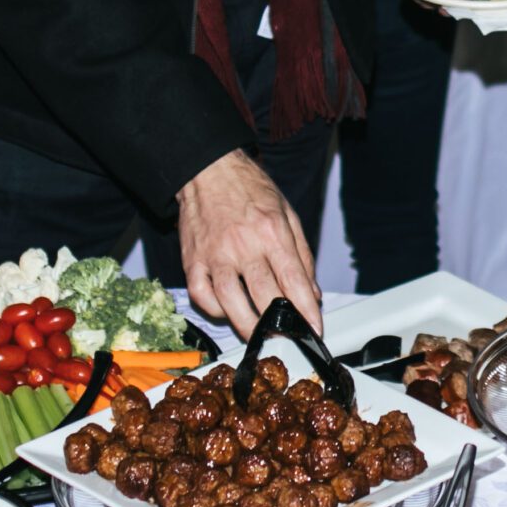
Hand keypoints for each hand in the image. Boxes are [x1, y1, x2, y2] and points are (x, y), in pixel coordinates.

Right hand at [175, 149, 321, 332]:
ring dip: (248, 326)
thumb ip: (302, 255)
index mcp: (271, 232)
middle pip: (264, 296)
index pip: (293, 280)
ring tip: (261, 336)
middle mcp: (243, 245)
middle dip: (280, 324)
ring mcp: (214, 254)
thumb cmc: (250, 190)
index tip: (314, 329)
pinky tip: (227, 311)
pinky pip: (201, 295)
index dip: (306, 310)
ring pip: (230, 302)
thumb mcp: (287, 214)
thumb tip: (313, 292)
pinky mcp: (192, 259)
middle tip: (289, 337)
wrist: (209, 170)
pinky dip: (214, 310)